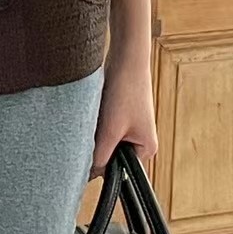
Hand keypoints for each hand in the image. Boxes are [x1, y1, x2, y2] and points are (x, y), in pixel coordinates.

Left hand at [89, 45, 157, 179]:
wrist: (126, 59)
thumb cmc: (126, 92)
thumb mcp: (111, 130)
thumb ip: (100, 156)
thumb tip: (87, 175)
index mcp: (146, 149)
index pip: (118, 171)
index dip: (100, 165)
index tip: (86, 155)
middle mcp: (140, 141)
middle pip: (110, 156)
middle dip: (97, 147)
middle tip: (92, 130)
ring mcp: (130, 128)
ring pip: (103, 141)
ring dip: (95, 133)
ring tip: (97, 117)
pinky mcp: (120, 116)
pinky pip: (103, 128)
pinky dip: (96, 123)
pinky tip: (96, 110)